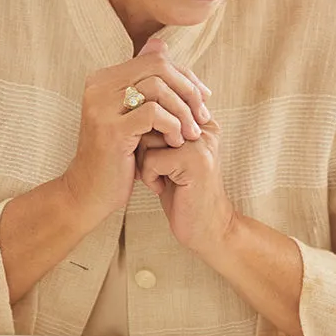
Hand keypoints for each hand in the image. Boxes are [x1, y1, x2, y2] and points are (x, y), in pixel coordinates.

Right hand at [63, 38, 211, 226]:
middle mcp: (98, 86)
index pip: (155, 59)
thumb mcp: (133, 116)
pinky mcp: (110, 130)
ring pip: (158, 88)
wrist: (89, 193)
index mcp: (103, 79)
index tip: (203, 99)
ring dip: (184, 111)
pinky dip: (172, 126)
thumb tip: (161, 43)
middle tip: (203, 115)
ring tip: (193, 133)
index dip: (185, 76)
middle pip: (158, 67)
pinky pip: (153, 114)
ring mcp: (101, 107)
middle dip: (188, 90)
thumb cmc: (117, 156)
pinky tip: (177, 142)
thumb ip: (146, 84)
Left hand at [136, 118, 234, 254]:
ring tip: (160, 178)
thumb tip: (129, 108)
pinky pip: (151, 159)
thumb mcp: (169, 156)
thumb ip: (159, 131)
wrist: (206, 228)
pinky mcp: (195, 161)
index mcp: (200, 122)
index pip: (158, 107)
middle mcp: (204, 127)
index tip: (152, 156)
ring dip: (144, 162)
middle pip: (151, 119)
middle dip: (142, 146)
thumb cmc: (182, 193)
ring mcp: (201, 143)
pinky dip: (148, 177)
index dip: (145, 133)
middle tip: (152, 168)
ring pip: (148, 137)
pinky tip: (161, 188)